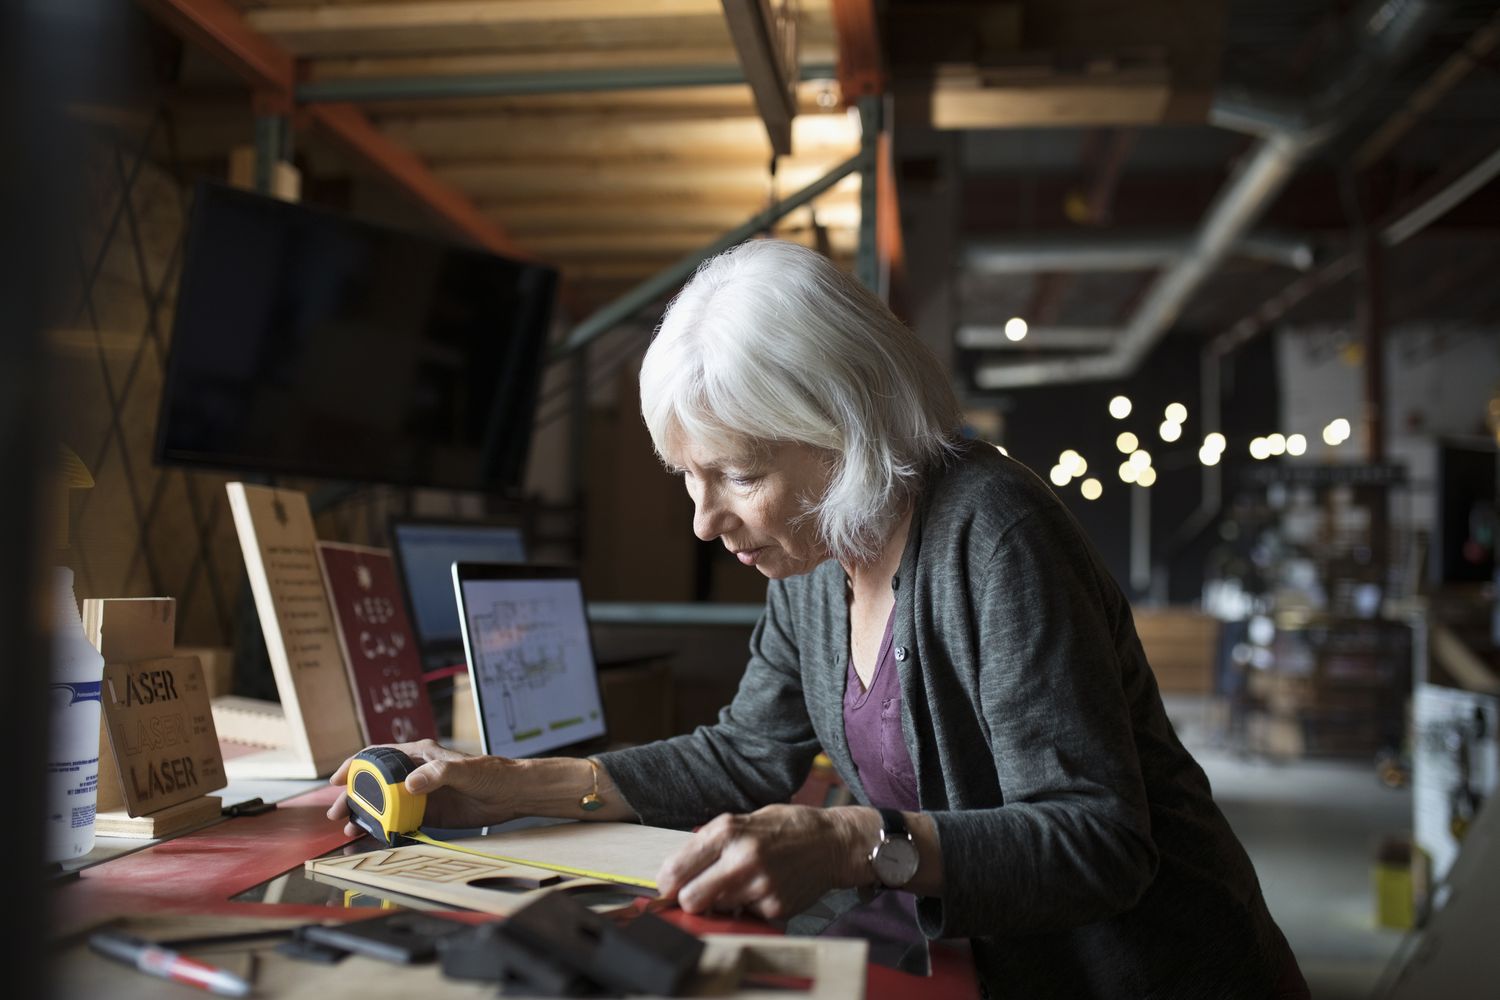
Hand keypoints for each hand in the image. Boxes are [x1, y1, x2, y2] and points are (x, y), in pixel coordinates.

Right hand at [324, 739, 522, 836]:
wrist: (511, 794)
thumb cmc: (491, 773)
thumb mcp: (464, 770)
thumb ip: (436, 774)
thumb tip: (409, 784)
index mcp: (419, 754)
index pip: (378, 756)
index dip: (354, 766)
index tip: (337, 780)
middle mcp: (414, 773)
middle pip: (374, 784)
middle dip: (352, 797)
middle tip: (337, 814)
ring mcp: (419, 795)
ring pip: (383, 804)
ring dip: (364, 816)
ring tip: (349, 830)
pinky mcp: (428, 814)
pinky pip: (399, 821)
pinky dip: (383, 829)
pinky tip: (372, 838)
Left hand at [655, 804, 873, 920]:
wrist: (832, 842)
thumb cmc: (785, 827)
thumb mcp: (743, 819)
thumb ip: (710, 842)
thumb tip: (674, 871)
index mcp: (728, 831)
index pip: (676, 869)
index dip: (666, 883)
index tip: (669, 886)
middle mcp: (742, 858)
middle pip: (690, 899)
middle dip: (689, 899)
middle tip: (698, 893)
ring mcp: (760, 885)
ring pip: (717, 909)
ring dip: (721, 902)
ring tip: (742, 883)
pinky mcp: (775, 907)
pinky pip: (745, 915)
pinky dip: (749, 907)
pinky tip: (765, 888)